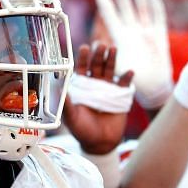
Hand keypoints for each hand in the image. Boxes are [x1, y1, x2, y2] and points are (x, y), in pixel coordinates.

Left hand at [63, 40, 133, 155]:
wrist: (100, 142)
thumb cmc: (82, 129)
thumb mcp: (71, 116)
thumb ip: (66, 102)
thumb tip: (59, 87)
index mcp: (81, 86)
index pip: (81, 67)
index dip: (82, 58)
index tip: (84, 48)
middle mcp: (94, 84)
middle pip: (97, 65)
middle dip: (98, 54)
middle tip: (100, 45)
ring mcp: (108, 89)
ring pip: (110, 70)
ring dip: (112, 59)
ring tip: (113, 49)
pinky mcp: (121, 96)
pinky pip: (125, 84)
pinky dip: (127, 77)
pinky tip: (129, 72)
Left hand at [94, 0, 171, 108]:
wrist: (154, 89)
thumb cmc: (134, 82)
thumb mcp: (118, 68)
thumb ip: (108, 56)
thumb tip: (96, 44)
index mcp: (120, 40)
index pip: (111, 19)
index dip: (106, 7)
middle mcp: (132, 34)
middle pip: (126, 12)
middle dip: (123, 0)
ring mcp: (146, 34)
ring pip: (142, 13)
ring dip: (139, 1)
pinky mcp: (160, 37)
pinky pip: (158, 19)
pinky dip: (156, 9)